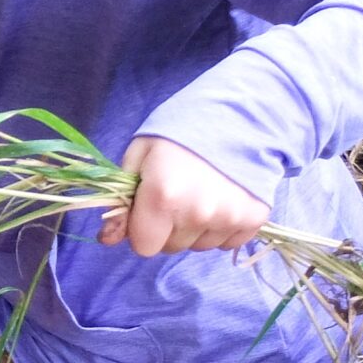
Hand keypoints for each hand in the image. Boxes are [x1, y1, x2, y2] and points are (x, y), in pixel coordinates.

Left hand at [102, 135, 270, 256]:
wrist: (238, 115)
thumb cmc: (180, 133)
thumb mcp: (140, 155)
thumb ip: (122, 200)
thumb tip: (107, 239)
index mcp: (163, 195)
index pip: (143, 246)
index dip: (142, 229)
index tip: (148, 208)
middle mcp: (197, 213)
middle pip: (171, 247)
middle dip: (167, 227)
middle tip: (177, 194)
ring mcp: (229, 218)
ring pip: (199, 246)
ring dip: (195, 228)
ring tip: (201, 192)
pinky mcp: (254, 219)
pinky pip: (227, 243)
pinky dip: (221, 227)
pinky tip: (222, 198)